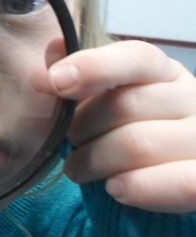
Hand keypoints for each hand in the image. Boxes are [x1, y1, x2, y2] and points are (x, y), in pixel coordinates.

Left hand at [48, 40, 195, 212]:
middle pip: (126, 105)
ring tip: (77, 168)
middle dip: (81, 127)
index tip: (56, 81)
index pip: (136, 57)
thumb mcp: (101, 95)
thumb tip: (54, 48)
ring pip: (138, 145)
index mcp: (162, 71)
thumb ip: (77, 73)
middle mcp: (191, 98)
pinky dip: (137, 187)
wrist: (159, 173)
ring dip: (94, 161)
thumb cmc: (122, 127)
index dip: (94, 66)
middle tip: (67, 141)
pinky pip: (178, 183)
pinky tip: (114, 188)